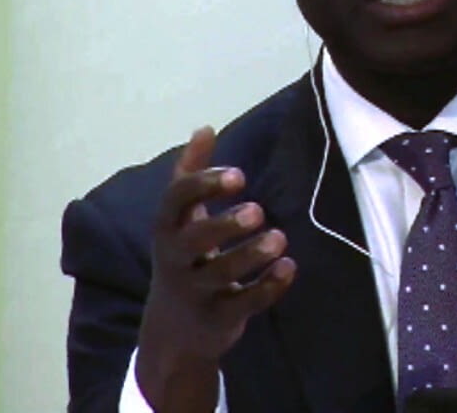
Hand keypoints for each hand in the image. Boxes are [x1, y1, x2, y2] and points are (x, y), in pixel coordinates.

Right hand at [135, 126, 296, 411]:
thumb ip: (192, 172)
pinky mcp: (218, 318)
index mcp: (167, 227)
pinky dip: (268, 288)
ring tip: (279, 239)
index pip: (176, 201)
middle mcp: (176, 259)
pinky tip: (289, 267)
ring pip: (221, 275)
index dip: (204, 185)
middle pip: (194, 241)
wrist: (174, 329)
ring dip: (251, 256)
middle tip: (258, 211)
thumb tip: (205, 128)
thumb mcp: (181, 217)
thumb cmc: (184, 257)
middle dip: (224, 225)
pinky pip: (243, 304)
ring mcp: (196, 291)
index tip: (239, 175)